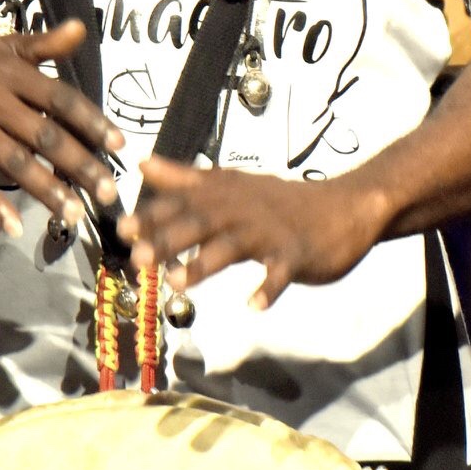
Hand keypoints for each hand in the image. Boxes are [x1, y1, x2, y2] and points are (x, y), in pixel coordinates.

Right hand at [0, 20, 122, 238]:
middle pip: (44, 134)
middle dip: (79, 165)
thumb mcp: (2, 49)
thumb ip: (44, 45)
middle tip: (108, 193)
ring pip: (13, 162)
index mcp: (12, 74)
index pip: (60, 98)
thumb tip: (82, 28)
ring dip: (46, 190)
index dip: (91, 121)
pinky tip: (15, 226)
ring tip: (73, 214)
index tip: (119, 146)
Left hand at [117, 158, 386, 310]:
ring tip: (177, 282)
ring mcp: (271, 232)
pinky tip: (254, 306)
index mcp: (226, 196)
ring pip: (233, 246)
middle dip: (168, 239)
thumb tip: (142, 163)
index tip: (124, 229)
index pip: (183, 202)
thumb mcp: (232, 184)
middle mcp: (244, 209)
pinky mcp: (297, 254)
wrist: (346, 206)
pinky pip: (282, 272)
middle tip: (137, 258)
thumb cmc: (282, 202)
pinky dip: (269, 288)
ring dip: (204, 263)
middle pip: (200, 223)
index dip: (153, 215)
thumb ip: (185, 178)